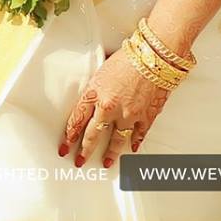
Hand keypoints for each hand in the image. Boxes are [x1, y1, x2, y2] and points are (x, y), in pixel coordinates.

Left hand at [60, 47, 172, 166]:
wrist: (154, 57)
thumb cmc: (128, 57)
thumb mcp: (101, 70)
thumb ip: (96, 87)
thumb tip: (90, 95)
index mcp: (95, 94)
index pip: (77, 120)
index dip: (70, 136)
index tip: (65, 146)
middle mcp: (110, 108)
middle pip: (93, 134)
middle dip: (85, 150)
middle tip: (79, 161)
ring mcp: (129, 115)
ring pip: (116, 139)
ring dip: (111, 153)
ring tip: (106, 162)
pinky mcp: (146, 116)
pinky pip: (139, 134)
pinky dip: (136, 142)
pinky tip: (133, 148)